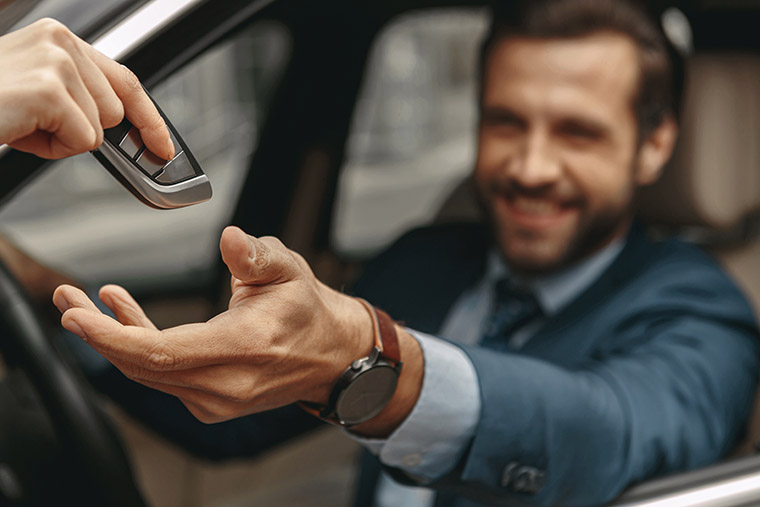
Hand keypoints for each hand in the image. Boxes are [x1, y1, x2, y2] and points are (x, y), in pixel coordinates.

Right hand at [0, 18, 173, 159]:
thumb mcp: (39, 94)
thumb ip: (81, 99)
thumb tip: (128, 132)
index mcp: (58, 38)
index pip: (125, 79)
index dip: (150, 117)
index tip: (163, 146)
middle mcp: (60, 41)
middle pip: (115, 111)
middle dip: (83, 131)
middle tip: (36, 124)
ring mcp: (56, 62)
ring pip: (100, 128)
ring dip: (64, 140)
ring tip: (23, 124)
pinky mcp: (49, 89)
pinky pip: (83, 141)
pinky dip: (53, 149)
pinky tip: (20, 131)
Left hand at [54, 226, 421, 433]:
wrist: (331, 355)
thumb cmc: (308, 311)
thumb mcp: (289, 270)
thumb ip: (256, 255)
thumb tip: (230, 238)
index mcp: (244, 348)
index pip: (163, 352)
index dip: (113, 335)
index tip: (78, 315)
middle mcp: (227, 383)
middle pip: (144, 366)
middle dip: (99, 334)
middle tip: (68, 302)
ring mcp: (218, 398)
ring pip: (149, 373)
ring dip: (115, 340)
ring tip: (88, 305)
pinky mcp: (211, 400)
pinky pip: (163, 377)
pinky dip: (140, 349)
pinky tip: (126, 317)